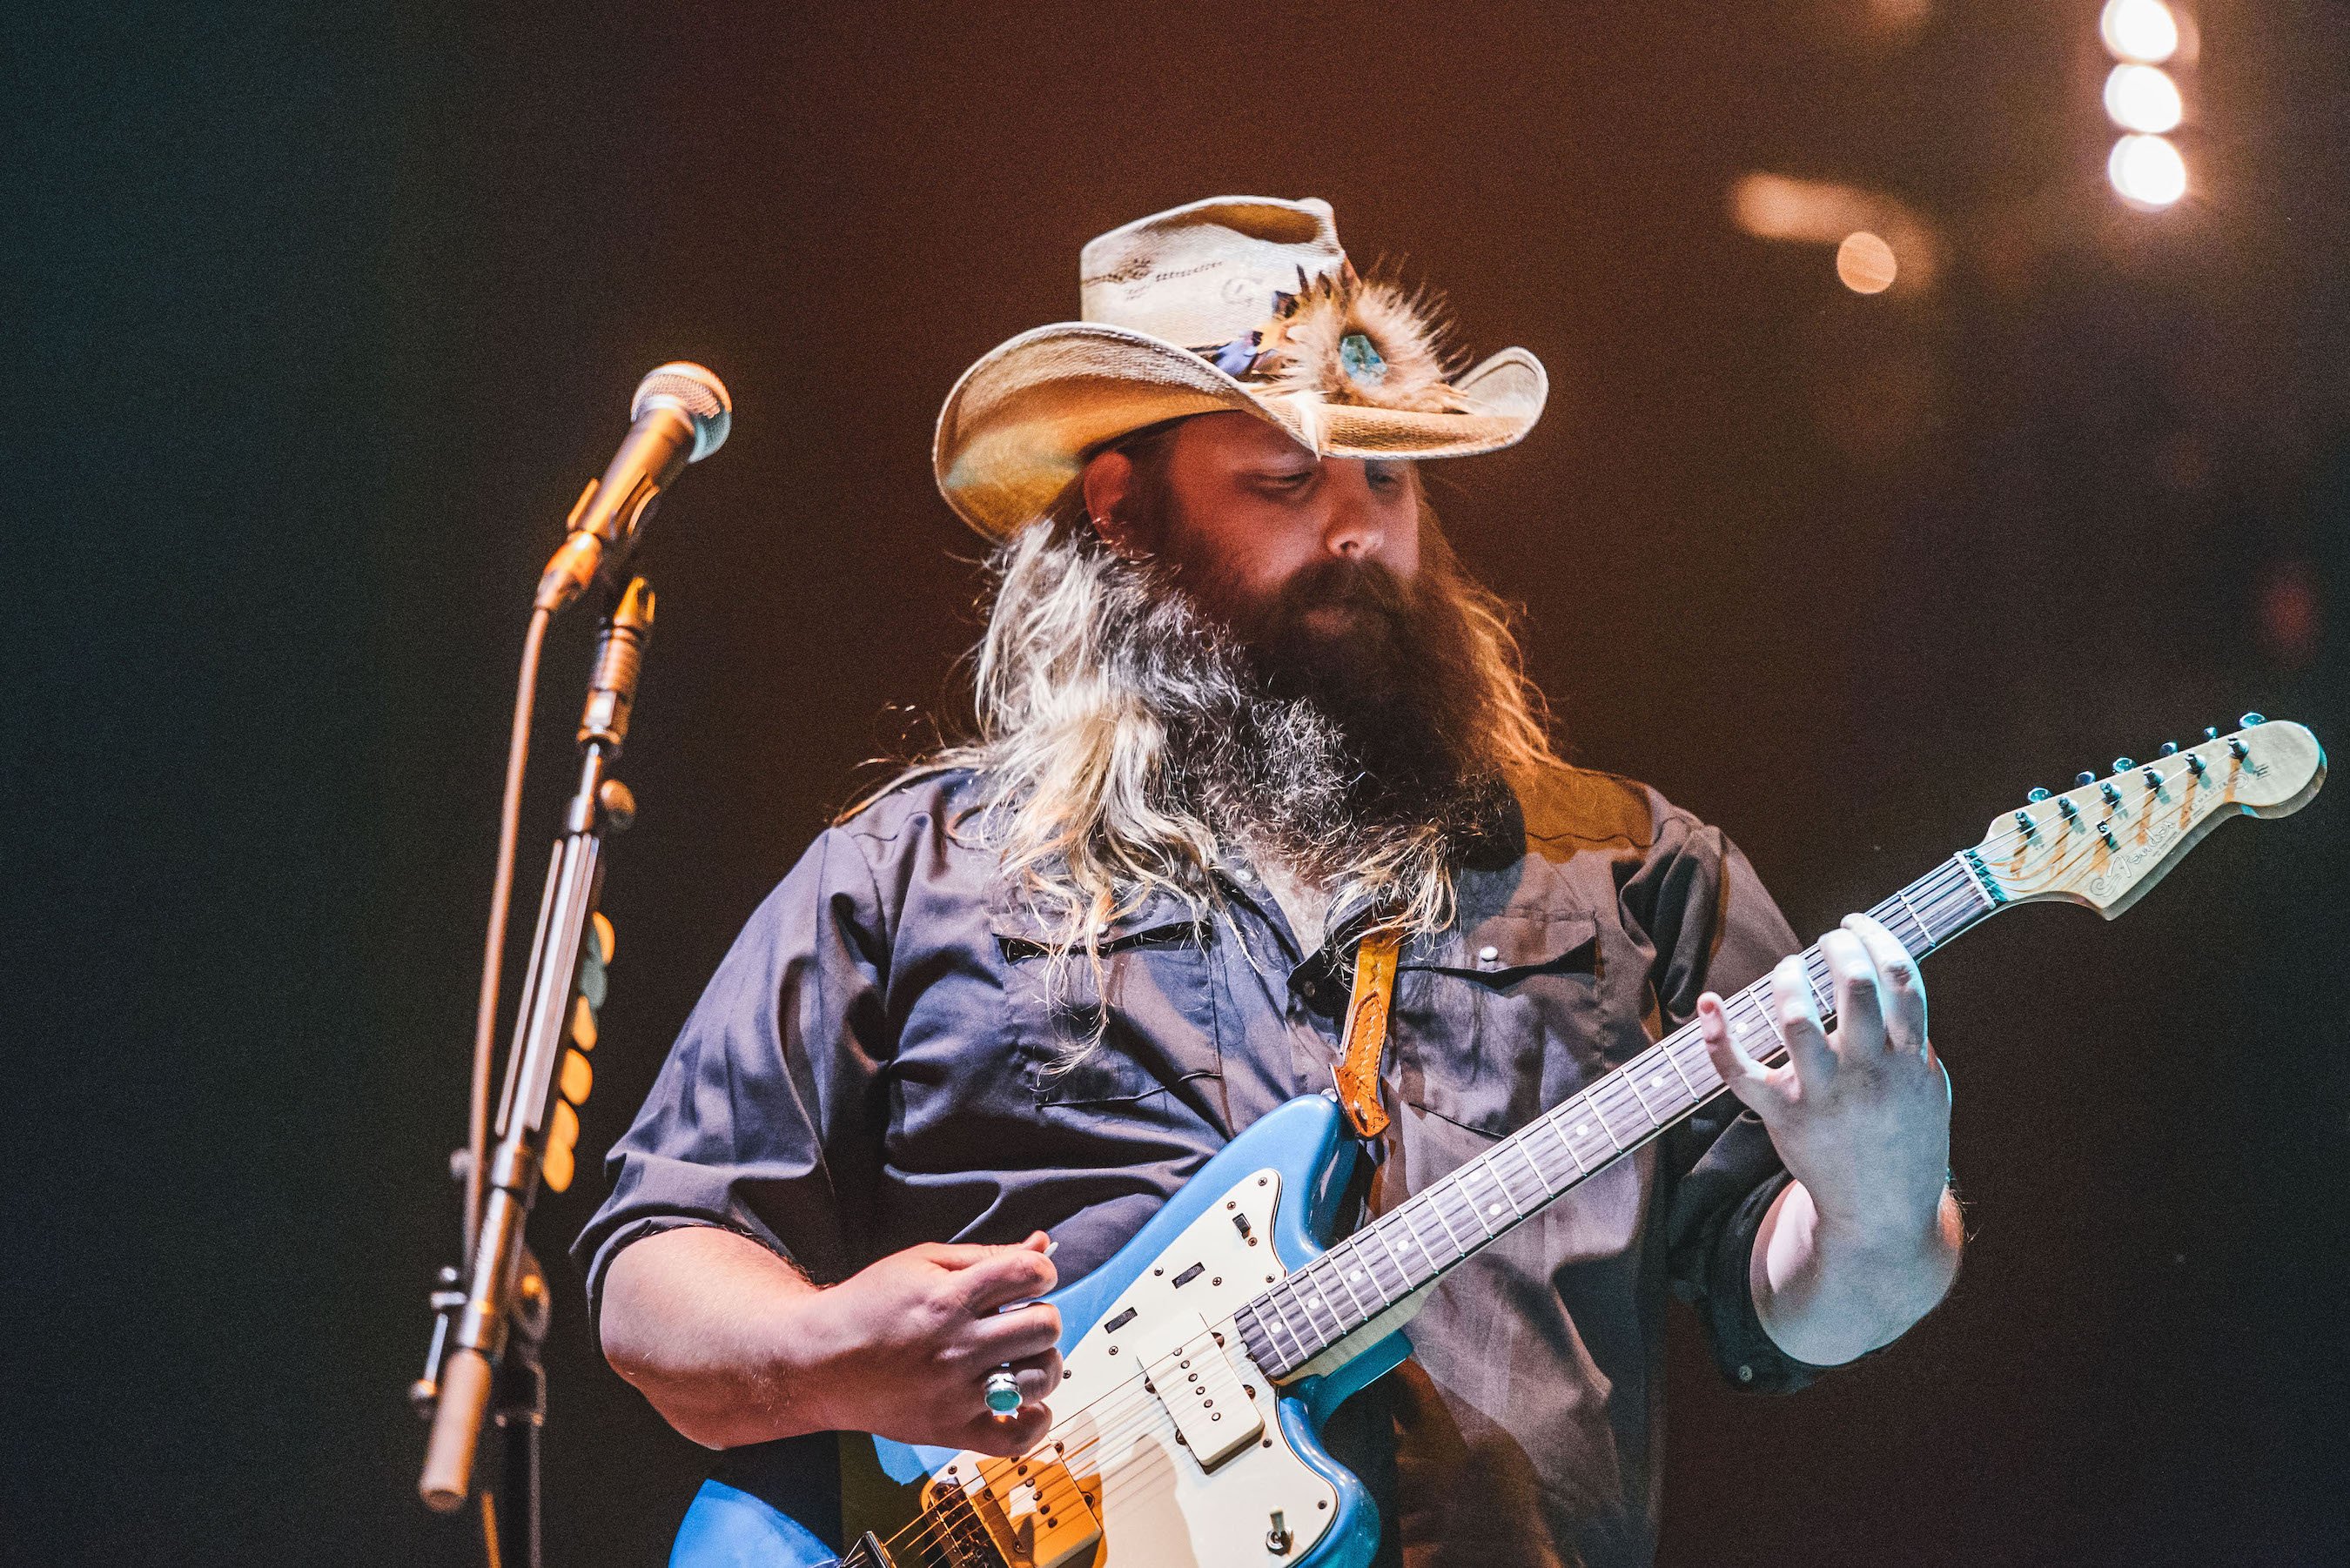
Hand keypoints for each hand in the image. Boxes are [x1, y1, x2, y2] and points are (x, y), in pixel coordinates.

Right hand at [799, 1232, 1063, 1455]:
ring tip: (1020, 1356)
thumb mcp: (921, 1262)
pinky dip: (1034, 1421)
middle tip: (1021, 1318)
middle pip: (1044, 1327)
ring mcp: (955, 1392)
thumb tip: (1041, 1243)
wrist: (819, 1361)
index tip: (1029, 1279)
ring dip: (1042, 1363)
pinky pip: (1015, 1437)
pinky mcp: (949, 1429)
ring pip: (1039, 1379)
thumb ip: (985, 1254)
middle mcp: (957, 1345)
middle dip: (1043, 1315)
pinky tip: (1026, 1402)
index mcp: (950, 1297)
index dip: (1041, 1271)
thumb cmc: (869, 1306)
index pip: (1031, 1273)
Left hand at [1697, 914, 1951, 1247]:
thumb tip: (1887, 975)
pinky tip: (1708, 1003)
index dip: (1877, 937)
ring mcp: (1823, 1094)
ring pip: (1796, 1019)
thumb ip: (1913, 1037)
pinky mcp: (1783, 1115)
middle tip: (1828, 939)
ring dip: (1789, 979)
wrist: (1881, 1215)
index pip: (1901, 977)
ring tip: (1789, 968)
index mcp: (1911, 1060)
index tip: (1857, 924)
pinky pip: (1740, 1074)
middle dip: (1838, 946)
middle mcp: (1868, 1072)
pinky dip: (1718, 1037)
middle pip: (1855, 986)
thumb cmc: (1906, 1141)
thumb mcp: (1929, 1088)